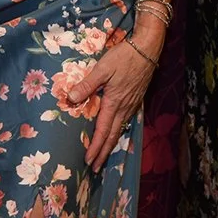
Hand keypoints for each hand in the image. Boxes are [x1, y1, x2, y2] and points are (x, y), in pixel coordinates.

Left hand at [68, 28, 161, 168]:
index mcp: (114, 103)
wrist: (147, 49)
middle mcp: (124, 108)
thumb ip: (87, 85)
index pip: (102, 131)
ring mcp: (132, 104)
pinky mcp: (136, 99)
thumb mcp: (103, 68)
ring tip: (103, 155)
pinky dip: (119, 132)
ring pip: (120, 130)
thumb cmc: (124, 57)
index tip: (88, 161)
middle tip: (95, 168)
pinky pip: (126, 121)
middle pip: (112, 136)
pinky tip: (116, 133)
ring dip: (111, 144)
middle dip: (103, 153)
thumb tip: (71, 99)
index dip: (95, 147)